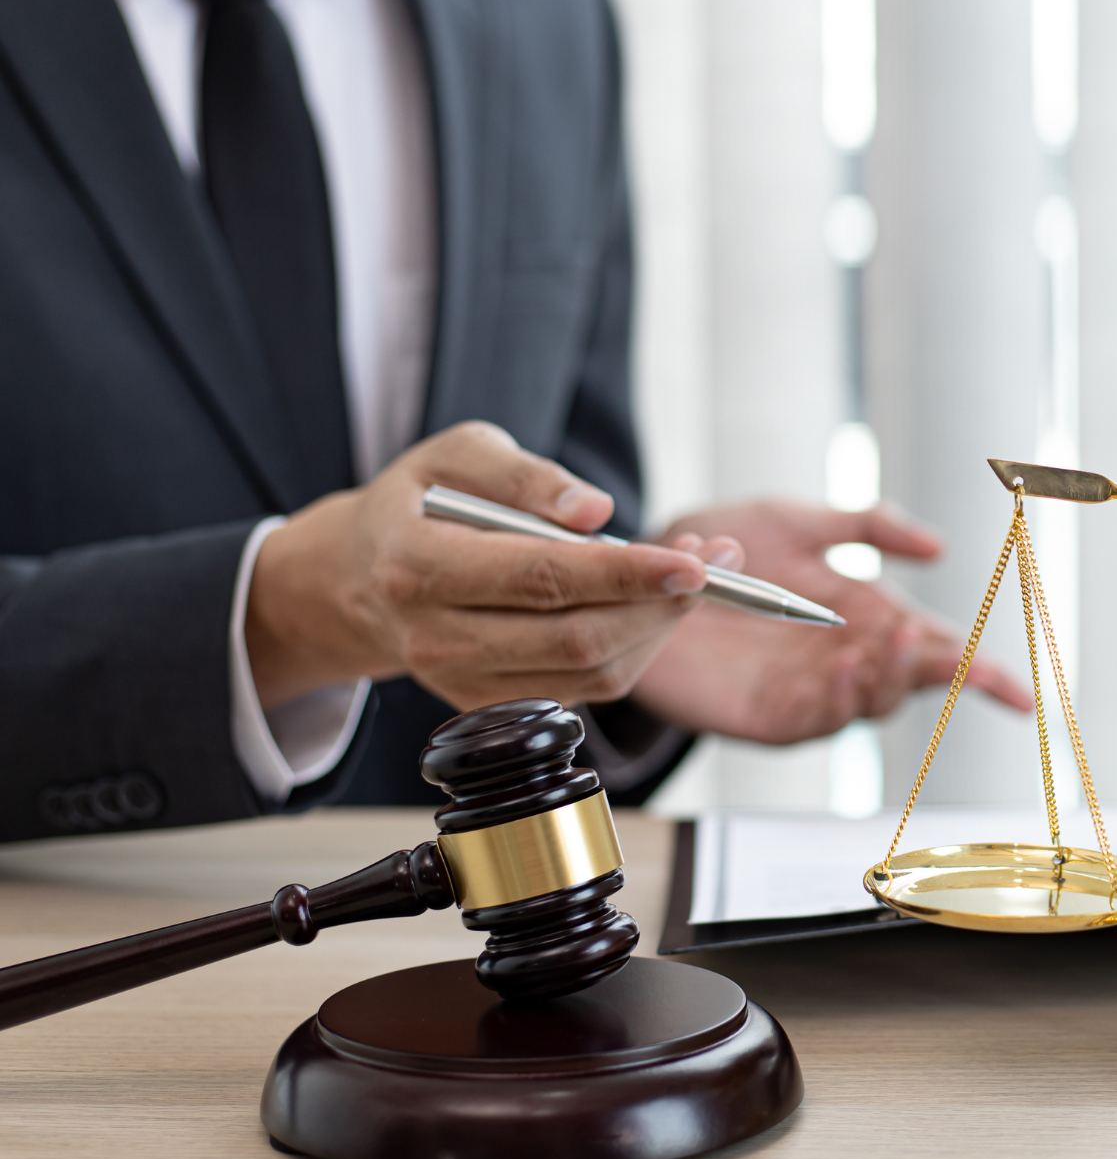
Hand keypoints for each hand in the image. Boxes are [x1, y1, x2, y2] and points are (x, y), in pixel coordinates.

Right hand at [246, 422, 736, 710]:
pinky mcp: (488, 704)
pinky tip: (654, 604)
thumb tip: (597, 512)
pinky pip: (584, 688)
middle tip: (716, 560)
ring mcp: (459, 682)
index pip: (540, 579)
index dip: (625, 573)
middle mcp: (434, 637)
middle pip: (575, 638)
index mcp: (416, 566)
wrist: (358, 577)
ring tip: (697, 574)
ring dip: (659, 628)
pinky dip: (635, 647)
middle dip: (660, 604)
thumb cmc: (416, 502)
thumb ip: (523, 475)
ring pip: (590, 673)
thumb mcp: (455, 454)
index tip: (692, 560)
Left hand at [628, 501, 1033, 742]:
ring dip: (888, 679)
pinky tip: (845, 666)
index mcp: (864, 614)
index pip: (937, 648)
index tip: (1022, 697)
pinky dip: (839, 698)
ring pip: (871, 702)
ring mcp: (809, 692)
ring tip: (890, 643)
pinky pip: (815, 719)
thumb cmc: (716, 547)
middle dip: (935, 670)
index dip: (982, 675)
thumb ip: (866, 525)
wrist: (639, 576)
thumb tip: (938, 545)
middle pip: (912, 680)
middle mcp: (846, 658)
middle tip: (944, 649)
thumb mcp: (796, 519)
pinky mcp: (767, 716)